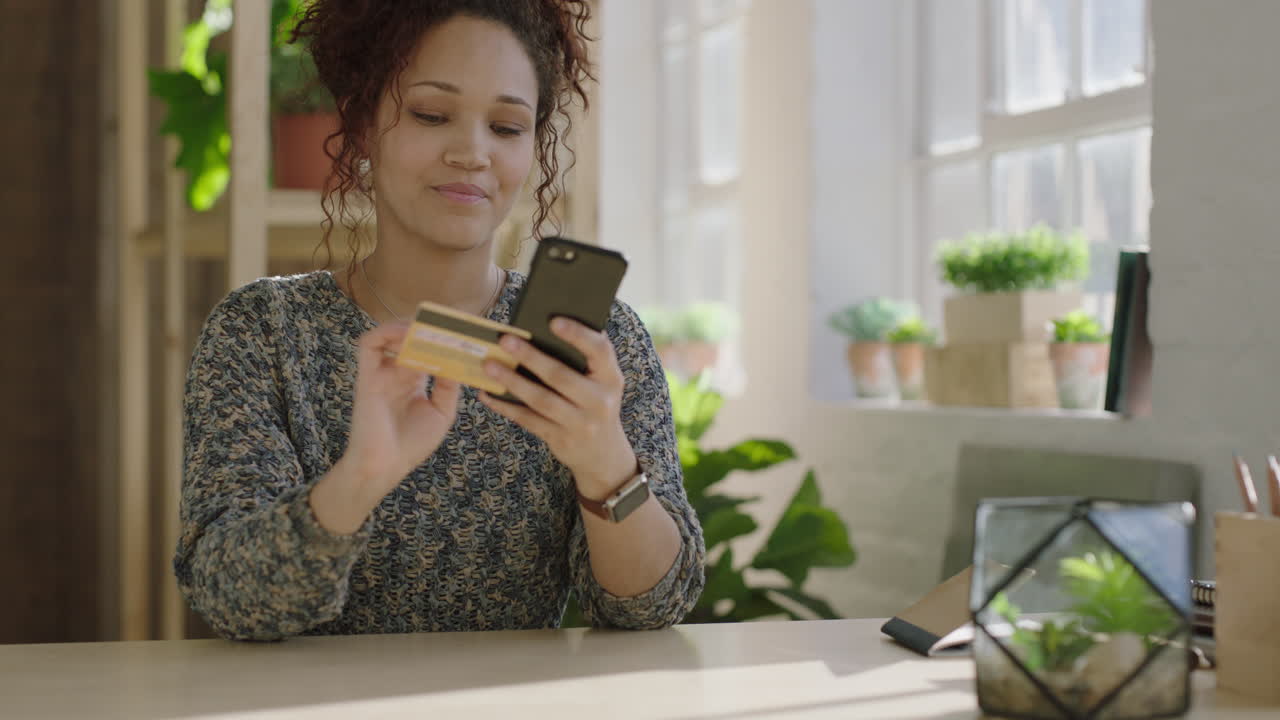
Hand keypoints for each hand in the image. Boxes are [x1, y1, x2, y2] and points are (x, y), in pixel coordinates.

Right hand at [339, 321, 462, 500]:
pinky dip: (386, 332)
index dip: (443, 338)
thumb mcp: (441, 412)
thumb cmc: (412, 444)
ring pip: (390, 335)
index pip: (429, 349)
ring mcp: (382, 372)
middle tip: (451, 321)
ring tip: (431, 326)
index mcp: (415, 381)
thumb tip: (458, 361)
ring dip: (409, 326)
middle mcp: (398, 372)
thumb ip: (449, 386)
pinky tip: (408, 333)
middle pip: (411, 338)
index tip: (464, 329)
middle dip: (430, 327)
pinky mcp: (367, 375)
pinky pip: (369, 344)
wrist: (384, 466)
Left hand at [478, 317, 635, 497]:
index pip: (599, 351)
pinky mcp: (560, 439)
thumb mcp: (602, 381)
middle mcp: (599, 401)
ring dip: (512, 381)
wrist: (602, 453)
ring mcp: (580, 423)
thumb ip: (587, 358)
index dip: (578, 335)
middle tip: (506, 340)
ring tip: (490, 365)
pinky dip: (505, 406)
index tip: (553, 321)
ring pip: (541, 400)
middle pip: (560, 376)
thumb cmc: (595, 403)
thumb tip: (549, 324)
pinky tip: (488, 394)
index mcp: (611, 377)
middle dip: (531, 357)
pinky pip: (528, 420)